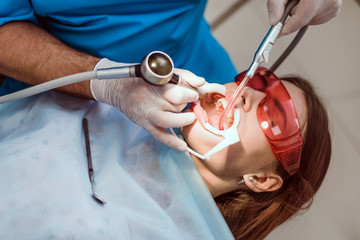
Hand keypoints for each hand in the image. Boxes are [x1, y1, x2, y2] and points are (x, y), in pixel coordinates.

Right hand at [90, 58, 204, 150]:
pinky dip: (172, 142)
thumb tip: (202, 82)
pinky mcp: (146, 125)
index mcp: (155, 86)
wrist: (121, 90)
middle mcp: (151, 101)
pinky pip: (160, 136)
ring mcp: (148, 115)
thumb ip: (185, 76)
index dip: (188, 94)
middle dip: (185, 105)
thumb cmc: (146, 80)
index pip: (175, 93)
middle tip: (189, 103)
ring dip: (182, 121)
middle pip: (175, 107)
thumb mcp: (164, 73)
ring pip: (168, 121)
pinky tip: (183, 147)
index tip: (193, 95)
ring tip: (191, 118)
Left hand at [267, 0, 341, 35]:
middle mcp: (328, 0)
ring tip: (302, 1)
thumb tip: (273, 22)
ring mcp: (333, 6)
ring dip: (302, 15)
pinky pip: (315, 20)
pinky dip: (309, 15)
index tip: (278, 32)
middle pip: (303, 20)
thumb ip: (275, 5)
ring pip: (308, 22)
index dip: (288, 27)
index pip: (301, 18)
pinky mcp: (334, 10)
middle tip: (293, 3)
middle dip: (294, 16)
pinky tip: (309, 4)